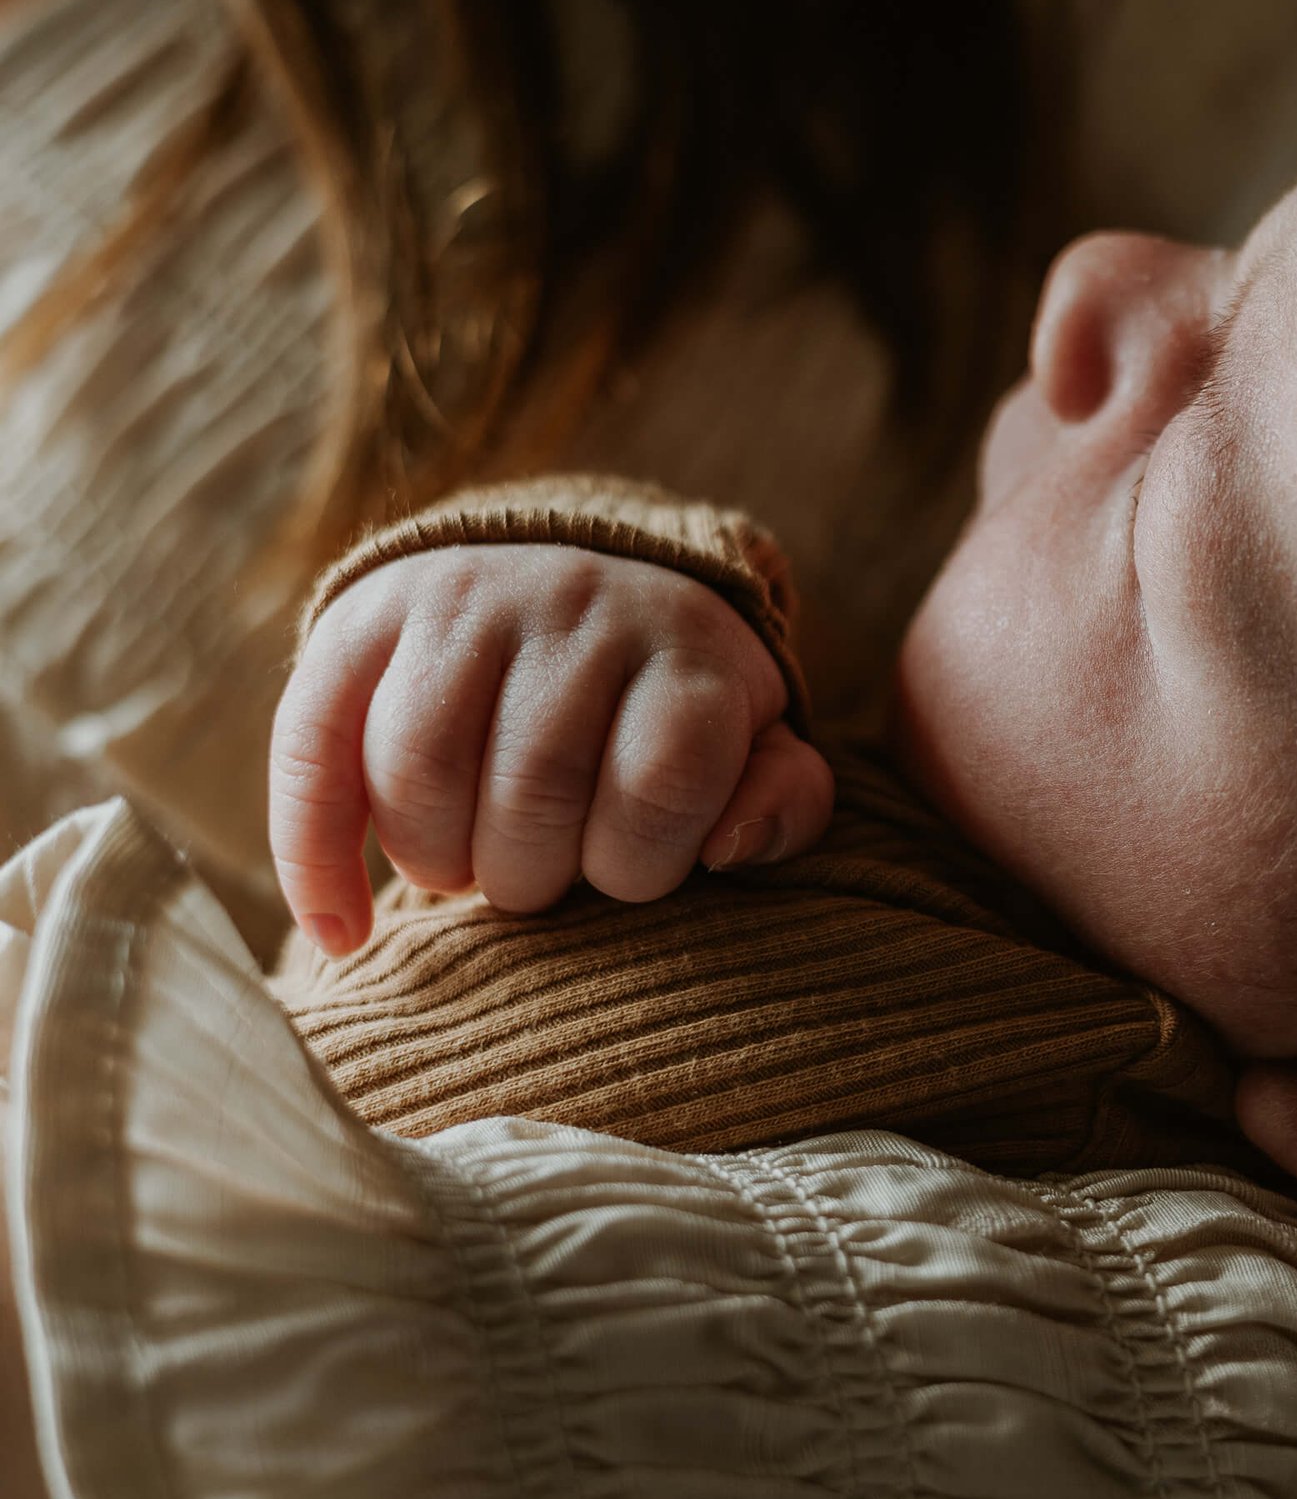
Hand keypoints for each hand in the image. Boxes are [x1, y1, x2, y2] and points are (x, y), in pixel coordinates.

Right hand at [270, 545, 833, 954]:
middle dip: (534, 877)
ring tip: (470, 869)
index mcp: (684, 644)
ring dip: (439, 863)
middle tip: (542, 877)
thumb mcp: (754, 743)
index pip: (658, 784)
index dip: (639, 864)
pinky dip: (314, 854)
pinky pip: (313, 745)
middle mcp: (576, 603)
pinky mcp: (366, 612)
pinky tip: (342, 931)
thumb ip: (781, 800)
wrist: (579, 567)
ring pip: (421, 772)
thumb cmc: (671, 701)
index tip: (629, 872)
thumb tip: (729, 847)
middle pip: (532, 791)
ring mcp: (464, 598)